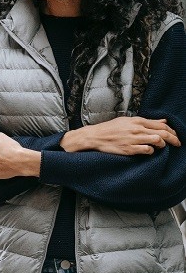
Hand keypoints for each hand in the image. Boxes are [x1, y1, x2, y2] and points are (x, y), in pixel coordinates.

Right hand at [61, 117, 180, 154]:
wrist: (95, 136)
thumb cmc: (110, 128)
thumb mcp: (128, 120)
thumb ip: (147, 121)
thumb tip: (163, 120)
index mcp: (137, 121)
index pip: (161, 124)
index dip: (172, 130)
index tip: (175, 135)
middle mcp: (137, 129)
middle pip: (163, 133)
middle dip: (174, 139)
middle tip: (178, 144)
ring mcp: (133, 139)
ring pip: (157, 141)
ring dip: (162, 145)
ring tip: (161, 147)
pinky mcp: (129, 149)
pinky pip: (147, 151)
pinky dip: (151, 151)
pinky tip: (148, 151)